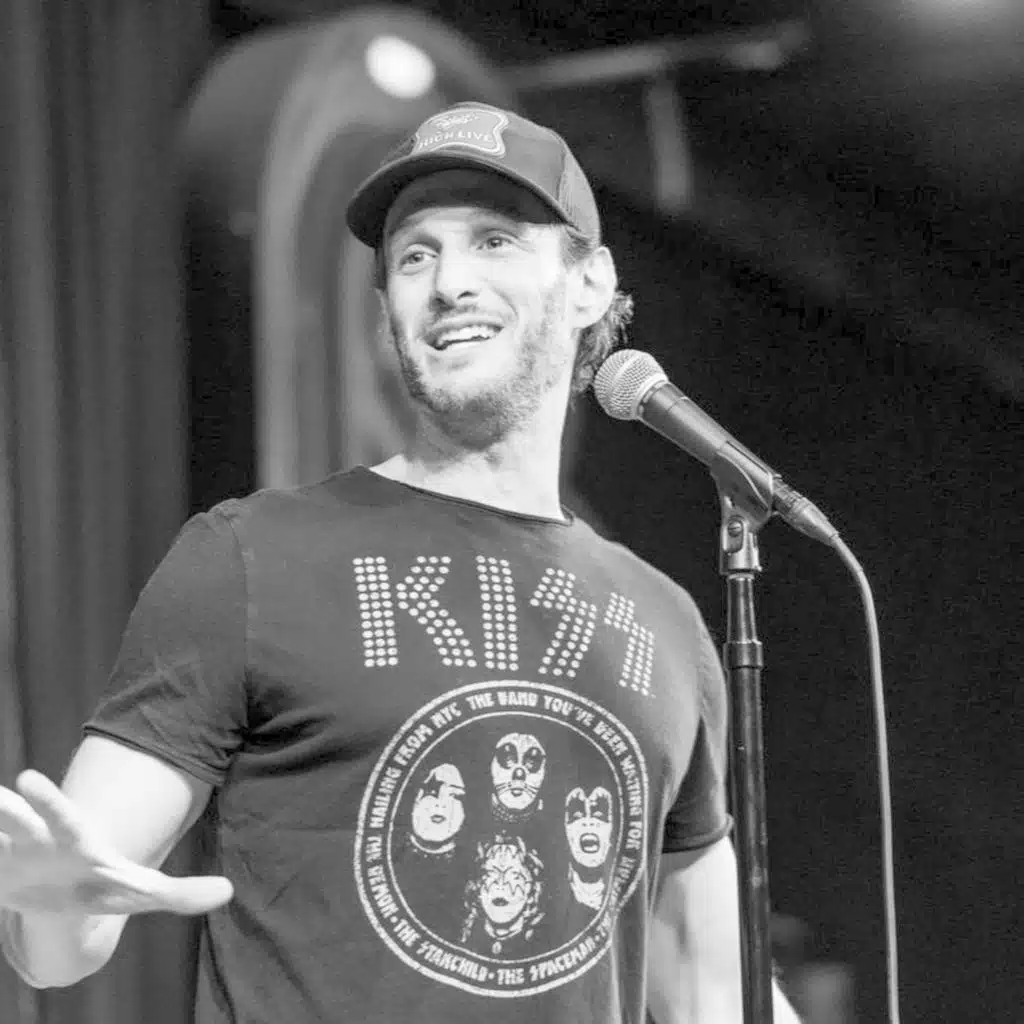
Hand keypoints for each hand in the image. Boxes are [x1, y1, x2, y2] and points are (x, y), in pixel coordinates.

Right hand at [0, 769, 232, 916]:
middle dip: (12, 806)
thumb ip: (181, 893)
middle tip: (3, 785)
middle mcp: (42, 839)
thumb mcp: (139, 892)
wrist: (64, 896)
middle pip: (24, 820)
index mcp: (76, 841)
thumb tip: (228, 892)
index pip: (64, 818)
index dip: (48, 801)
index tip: (28, 778)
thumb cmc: (104, 886)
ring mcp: (15, 853)